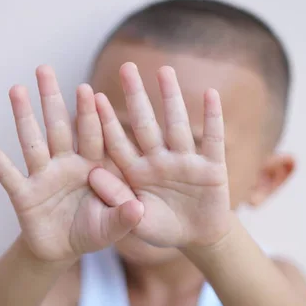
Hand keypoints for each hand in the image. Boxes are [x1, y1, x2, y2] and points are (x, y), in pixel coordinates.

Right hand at [0, 66, 143, 261]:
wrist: (63, 249)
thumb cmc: (93, 230)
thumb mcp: (113, 227)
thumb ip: (124, 216)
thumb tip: (138, 209)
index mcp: (92, 165)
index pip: (91, 135)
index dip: (88, 114)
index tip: (87, 89)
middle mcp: (66, 164)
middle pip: (58, 127)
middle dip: (52, 99)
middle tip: (44, 69)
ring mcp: (43, 176)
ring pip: (32, 142)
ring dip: (23, 117)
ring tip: (16, 89)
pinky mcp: (23, 194)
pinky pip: (7, 173)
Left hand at [89, 63, 231, 248]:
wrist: (197, 238)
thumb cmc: (161, 229)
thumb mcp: (137, 221)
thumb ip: (116, 199)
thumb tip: (93, 174)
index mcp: (137, 172)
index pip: (119, 143)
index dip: (107, 122)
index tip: (92, 98)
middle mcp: (159, 161)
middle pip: (146, 124)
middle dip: (137, 97)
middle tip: (127, 67)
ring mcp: (185, 161)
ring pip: (177, 125)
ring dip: (172, 98)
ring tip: (165, 70)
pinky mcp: (212, 166)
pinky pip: (212, 139)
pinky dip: (212, 118)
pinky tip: (210, 94)